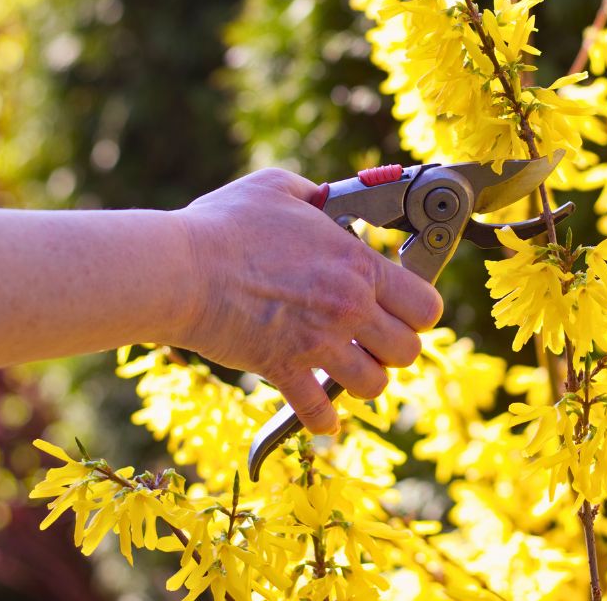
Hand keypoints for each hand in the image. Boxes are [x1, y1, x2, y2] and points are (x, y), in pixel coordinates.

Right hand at [172, 169, 442, 434]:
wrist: (180, 268)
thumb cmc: (224, 225)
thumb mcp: (277, 188)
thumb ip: (313, 194)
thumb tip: (324, 197)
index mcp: (356, 264)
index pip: (426, 304)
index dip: (418, 310)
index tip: (401, 308)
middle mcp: (349, 306)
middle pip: (408, 350)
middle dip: (394, 348)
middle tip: (373, 339)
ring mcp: (319, 342)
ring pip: (374, 385)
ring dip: (363, 380)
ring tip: (347, 368)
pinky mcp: (284, 369)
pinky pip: (319, 412)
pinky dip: (322, 418)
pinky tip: (320, 413)